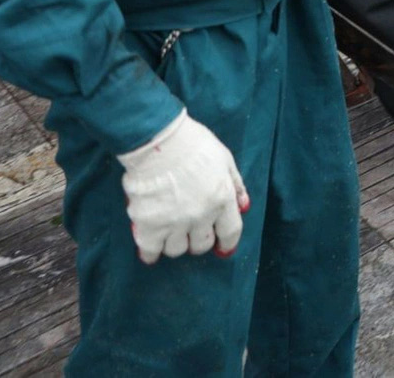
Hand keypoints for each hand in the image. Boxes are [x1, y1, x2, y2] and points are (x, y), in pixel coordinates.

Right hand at [117, 110, 249, 264]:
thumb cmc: (193, 144)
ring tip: (169, 230)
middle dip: (198, 239)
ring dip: (174, 243)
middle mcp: (201, 215)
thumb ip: (235, 185)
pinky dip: (150, 252)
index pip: (230, 232)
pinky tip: (150, 246)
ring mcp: (174, 222)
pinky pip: (150, 251)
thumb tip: (244, 206)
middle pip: (202, 245)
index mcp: (222, 199)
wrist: (157, 140)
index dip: (227, 243)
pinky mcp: (148, 225)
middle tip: (190, 229)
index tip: (222, 247)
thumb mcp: (225, 160)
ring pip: (176, 250)